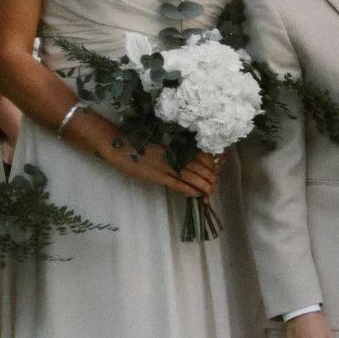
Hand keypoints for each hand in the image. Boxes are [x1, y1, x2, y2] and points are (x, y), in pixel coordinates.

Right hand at [79, 114, 218, 196]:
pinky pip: (177, 183)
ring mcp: (166, 166)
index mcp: (175, 146)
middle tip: (216, 183)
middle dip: (210, 176)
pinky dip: (188, 189)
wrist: (120, 148)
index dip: (210, 163)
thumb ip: (174, 149)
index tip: (217, 169)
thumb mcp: (160, 144)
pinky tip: (196, 193)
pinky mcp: (158, 176)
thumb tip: (188, 157)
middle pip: (199, 167)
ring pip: (191, 176)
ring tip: (211, 191)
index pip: (200, 155)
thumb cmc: (139, 145)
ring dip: (203, 185)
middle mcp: (174, 155)